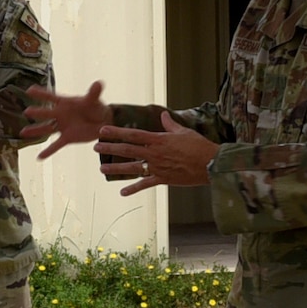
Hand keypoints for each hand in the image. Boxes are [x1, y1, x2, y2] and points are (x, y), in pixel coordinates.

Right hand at [23, 82, 108, 156]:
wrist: (102, 121)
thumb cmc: (95, 107)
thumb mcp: (94, 100)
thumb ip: (94, 93)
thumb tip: (98, 83)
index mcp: (65, 103)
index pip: (51, 97)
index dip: (41, 93)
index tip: (29, 90)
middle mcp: (60, 114)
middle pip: (46, 113)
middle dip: (38, 113)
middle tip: (27, 112)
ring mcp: (62, 127)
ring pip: (46, 129)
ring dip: (35, 131)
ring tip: (23, 132)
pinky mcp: (67, 138)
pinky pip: (56, 145)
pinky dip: (48, 151)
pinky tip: (39, 158)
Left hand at [96, 115, 217, 193]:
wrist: (211, 164)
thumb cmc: (199, 146)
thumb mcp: (184, 132)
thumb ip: (170, 124)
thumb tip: (163, 115)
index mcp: (159, 140)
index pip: (133, 134)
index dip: (116, 132)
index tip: (103, 130)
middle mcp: (155, 153)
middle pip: (127, 150)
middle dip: (110, 148)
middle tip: (96, 148)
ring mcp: (158, 167)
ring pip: (132, 167)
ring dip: (115, 168)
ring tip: (101, 169)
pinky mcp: (163, 179)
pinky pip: (145, 184)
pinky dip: (133, 189)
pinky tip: (122, 192)